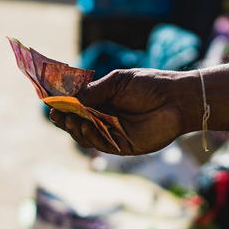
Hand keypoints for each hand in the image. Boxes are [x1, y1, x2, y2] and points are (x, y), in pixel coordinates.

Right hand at [48, 68, 194, 155]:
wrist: (177, 100)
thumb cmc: (149, 85)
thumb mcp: (117, 83)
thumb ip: (93, 92)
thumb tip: (68, 99)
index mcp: (102, 100)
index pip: (75, 105)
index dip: (62, 105)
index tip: (51, 102)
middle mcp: (104, 118)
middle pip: (76, 122)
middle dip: (64, 118)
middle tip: (57, 113)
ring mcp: (112, 133)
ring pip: (85, 135)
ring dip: (75, 128)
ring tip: (72, 118)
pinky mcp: (122, 146)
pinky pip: (100, 144)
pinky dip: (90, 136)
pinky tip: (86, 126)